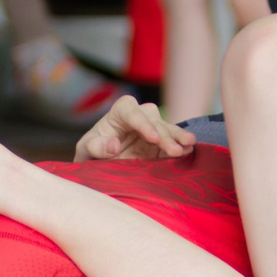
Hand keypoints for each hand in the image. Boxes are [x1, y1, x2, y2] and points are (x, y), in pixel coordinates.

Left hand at [72, 93, 195, 160]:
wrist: (101, 164)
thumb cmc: (92, 151)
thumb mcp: (86, 150)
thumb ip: (97, 147)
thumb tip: (114, 145)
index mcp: (120, 111)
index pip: (132, 112)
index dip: (143, 124)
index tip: (153, 138)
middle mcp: (139, 116)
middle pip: (154, 121)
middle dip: (165, 135)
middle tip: (174, 149)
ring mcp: (153, 128)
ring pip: (167, 129)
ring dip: (178, 137)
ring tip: (189, 144)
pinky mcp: (161, 143)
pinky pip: (173, 142)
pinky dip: (181, 146)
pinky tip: (189, 149)